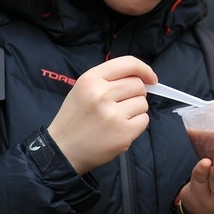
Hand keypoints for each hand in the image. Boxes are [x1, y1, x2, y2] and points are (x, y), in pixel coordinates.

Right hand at [46, 56, 157, 173]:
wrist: (62, 150)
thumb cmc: (75, 118)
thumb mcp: (83, 89)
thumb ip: (108, 80)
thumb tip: (143, 78)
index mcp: (91, 79)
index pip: (128, 63)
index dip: (144, 69)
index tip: (151, 78)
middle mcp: (102, 94)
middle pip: (138, 85)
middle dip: (135, 93)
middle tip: (121, 104)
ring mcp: (113, 114)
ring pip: (143, 103)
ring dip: (135, 110)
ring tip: (117, 118)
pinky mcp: (123, 132)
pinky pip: (144, 120)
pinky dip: (137, 124)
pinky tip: (120, 128)